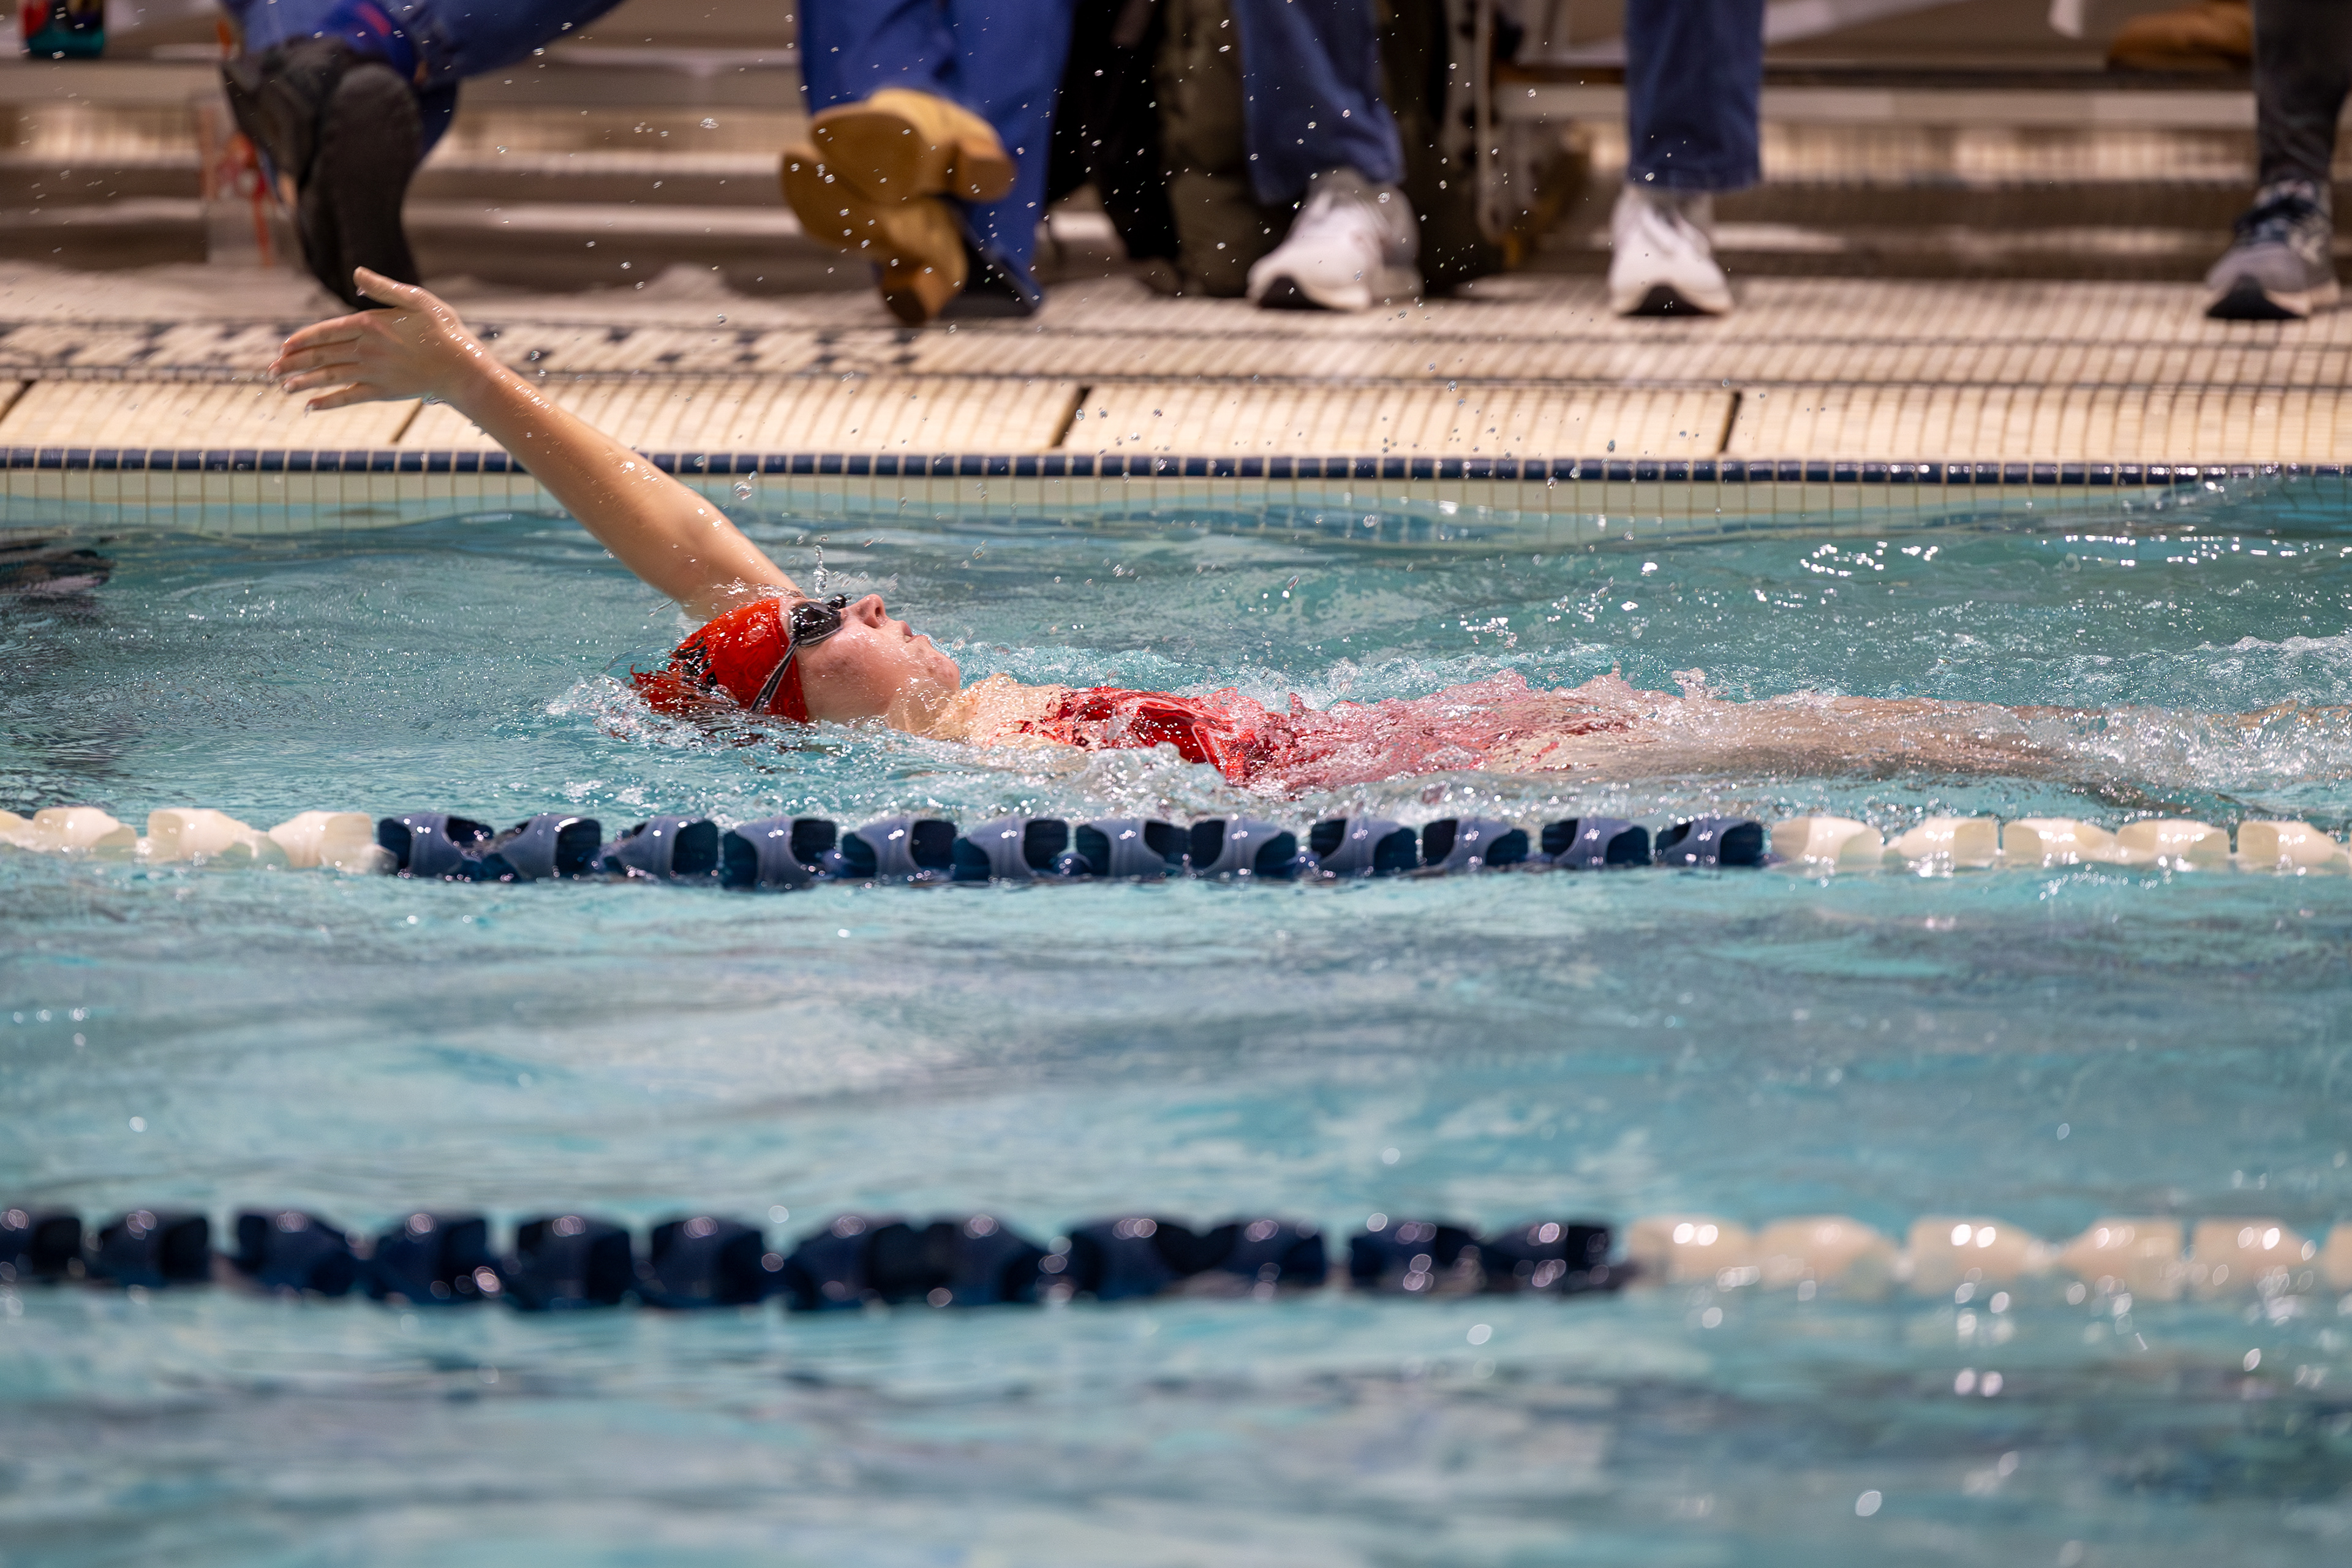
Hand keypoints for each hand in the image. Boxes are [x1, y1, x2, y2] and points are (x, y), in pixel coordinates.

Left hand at [270, 267, 495, 411]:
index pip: (326, 330)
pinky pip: (349, 397)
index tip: (284, 345)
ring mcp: (373, 373)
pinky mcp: (382, 392)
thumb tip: (357, 274)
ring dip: (303, 382)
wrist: (462, 369)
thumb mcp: (417, 300)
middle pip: (321, 355)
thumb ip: (384, 288)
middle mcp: (366, 350)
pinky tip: (311, 406)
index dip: (302, 338)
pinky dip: (328, 402)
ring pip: (329, 376)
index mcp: (370, 325)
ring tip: (283, 387)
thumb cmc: (444, 331)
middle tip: (272, 369)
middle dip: (293, 362)